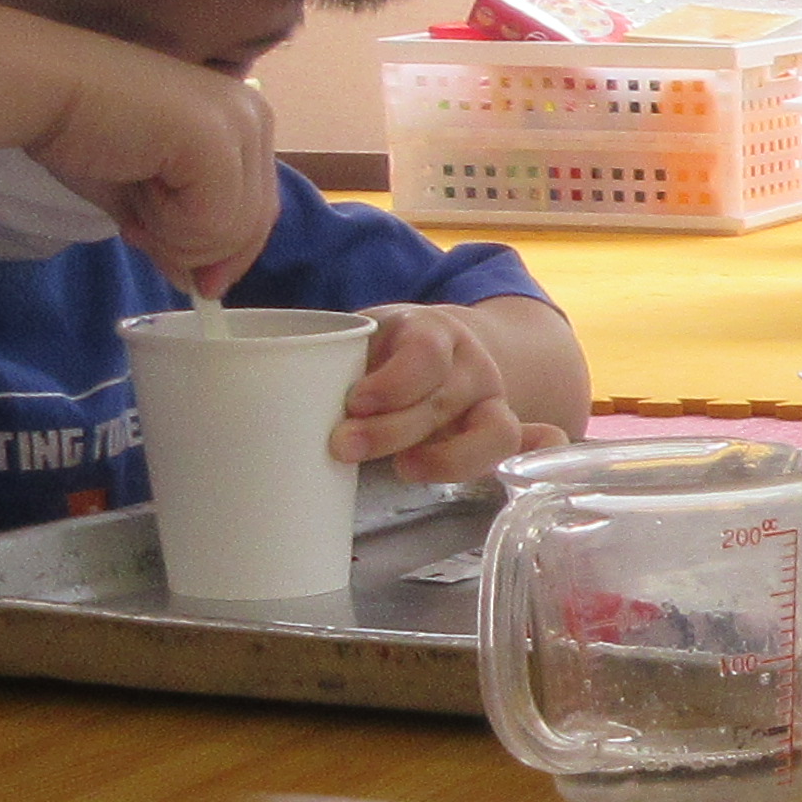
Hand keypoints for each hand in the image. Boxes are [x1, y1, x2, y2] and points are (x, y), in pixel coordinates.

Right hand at [9, 28, 280, 297]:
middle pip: (253, 225)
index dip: (220, 254)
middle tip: (138, 230)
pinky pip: (212, 224)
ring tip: (134, 191)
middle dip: (191, 248)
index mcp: (244, 122)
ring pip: (232, 231)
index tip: (183, 276)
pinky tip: (136, 182)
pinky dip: (166, 225)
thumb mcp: (146, 199)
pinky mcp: (218, 142)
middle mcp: (254, 116)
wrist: (39, 92)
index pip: (258, 213)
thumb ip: (184, 237)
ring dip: (170, 234)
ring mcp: (241, 125)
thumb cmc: (82, 134)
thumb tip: (204, 285)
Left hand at [335, 299, 542, 475]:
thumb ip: (327, 361)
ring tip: (403, 470)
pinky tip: (533, 461)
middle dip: (392, 429)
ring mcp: (493, 400)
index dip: (392, 383)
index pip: (424, 355)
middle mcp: (471, 365)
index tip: (354, 403)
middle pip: (443, 401)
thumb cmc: (382, 351)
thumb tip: (260, 384)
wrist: (440, 346)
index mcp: (431, 331)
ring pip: (494, 432)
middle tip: (342, 445)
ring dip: (449, 459)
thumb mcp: (358, 340)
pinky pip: (535, 441)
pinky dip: (541, 451)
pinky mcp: (501, 430)